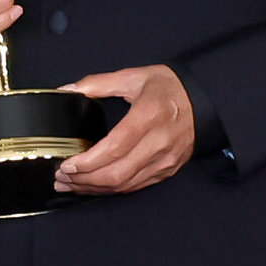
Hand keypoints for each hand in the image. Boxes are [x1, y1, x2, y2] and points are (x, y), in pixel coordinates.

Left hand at [56, 65, 195, 195]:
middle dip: (85, 180)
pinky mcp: (167, 170)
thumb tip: (68, 89)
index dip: (88, 162)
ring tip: (71, 184)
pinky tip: (94, 186)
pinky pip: (136, 186)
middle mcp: (159, 143)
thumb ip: (98, 83)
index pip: (115, 148)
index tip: (67, 164)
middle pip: (118, 173)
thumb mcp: (133, 77)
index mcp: (148, 117)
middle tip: (62, 177)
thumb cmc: (169, 88)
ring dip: (95, 188)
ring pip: (125, 185)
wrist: (203, 100)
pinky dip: (112, 189)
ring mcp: (165, 160)